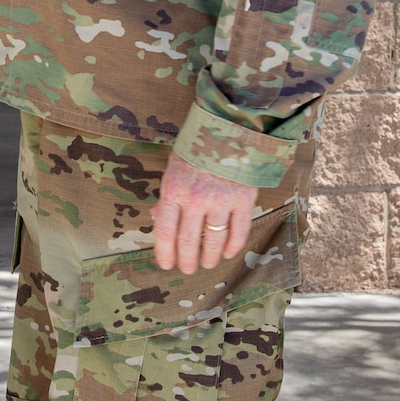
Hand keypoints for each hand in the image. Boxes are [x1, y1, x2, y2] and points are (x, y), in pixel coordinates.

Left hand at [153, 154, 258, 274]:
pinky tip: (228, 252)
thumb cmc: (196, 150)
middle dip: (187, 261)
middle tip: (188, 269)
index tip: (167, 265)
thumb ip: (167, 195)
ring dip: (210, 257)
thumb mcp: (173, 168)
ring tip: (207, 263)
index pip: (165, 230)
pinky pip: (239, 231)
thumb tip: (156, 217)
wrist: (229, 131)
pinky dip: (234, 246)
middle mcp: (196, 198)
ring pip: (215, 240)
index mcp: (174, 189)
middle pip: (189, 241)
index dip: (165, 252)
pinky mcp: (243, 200)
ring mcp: (221, 200)